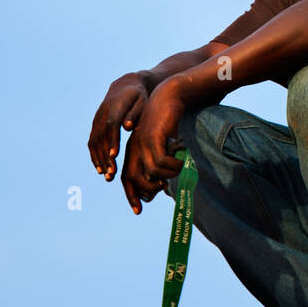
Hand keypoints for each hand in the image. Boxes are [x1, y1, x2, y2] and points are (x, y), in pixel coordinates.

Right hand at [88, 74, 148, 179]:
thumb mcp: (141, 101)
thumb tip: (128, 127)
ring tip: (107, 176)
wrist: (124, 86)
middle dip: (105, 157)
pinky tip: (100, 169)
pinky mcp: (95, 124)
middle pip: (101, 137)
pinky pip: (92, 142)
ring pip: (94, 142)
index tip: (115, 156)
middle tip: (112, 174)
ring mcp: (96, 119)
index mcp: (115, 107)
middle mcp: (102, 114)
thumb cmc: (138, 96)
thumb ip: (135, 114)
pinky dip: (94, 156)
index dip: (112, 140)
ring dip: (99, 160)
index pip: (111, 125)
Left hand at [121, 81, 184, 214]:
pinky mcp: (153, 136)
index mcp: (134, 150)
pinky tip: (180, 161)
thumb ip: (159, 160)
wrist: (170, 96)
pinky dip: (171, 165)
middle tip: (162, 191)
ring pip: (151, 171)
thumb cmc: (168, 121)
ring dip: (166, 175)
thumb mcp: (162, 143)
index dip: (131, 194)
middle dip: (145, 191)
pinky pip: (161, 160)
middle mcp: (135, 148)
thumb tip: (161, 182)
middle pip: (134, 178)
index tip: (138, 210)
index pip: (127, 178)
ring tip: (178, 169)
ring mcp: (143, 142)